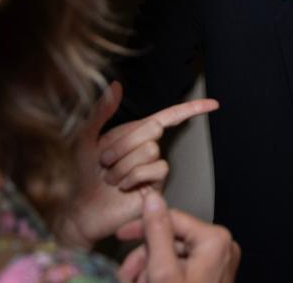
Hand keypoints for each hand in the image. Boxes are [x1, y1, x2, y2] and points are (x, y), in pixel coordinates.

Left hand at [58, 82, 218, 246]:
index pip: (168, 117)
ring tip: (111, 178)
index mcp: (135, 133)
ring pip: (152, 150)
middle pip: (152, 128)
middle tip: (103, 161)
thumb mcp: (84, 137)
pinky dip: (133, 176)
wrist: (79, 208)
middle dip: (122, 143)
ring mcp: (153, 168)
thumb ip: (101, 112)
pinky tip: (123, 186)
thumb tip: (116, 85)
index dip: (191, 109)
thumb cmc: (80, 174)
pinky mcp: (156, 186)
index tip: (214, 104)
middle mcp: (148, 148)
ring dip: (123, 164)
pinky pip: (155, 169)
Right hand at [117, 191, 239, 282]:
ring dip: (149, 269)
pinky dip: (161, 276)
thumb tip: (153, 199)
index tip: (121, 235)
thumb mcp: (162, 272)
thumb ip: (157, 232)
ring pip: (173, 254)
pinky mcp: (212, 277)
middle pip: (170, 238)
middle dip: (144, 257)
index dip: (141, 227)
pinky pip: (181, 267)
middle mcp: (221, 248)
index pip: (171, 218)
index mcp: (214, 240)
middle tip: (127, 276)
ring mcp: (218, 263)